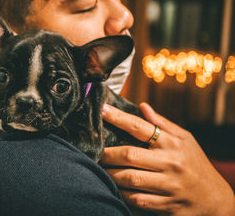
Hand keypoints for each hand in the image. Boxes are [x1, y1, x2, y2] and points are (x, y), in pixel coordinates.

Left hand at [99, 103, 234, 214]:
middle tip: (96, 152)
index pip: (140, 127)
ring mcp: (169, 186)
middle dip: (107, 153)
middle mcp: (171, 163)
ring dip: (110, 174)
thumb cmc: (195, 164)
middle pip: (130, 155)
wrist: (215, 200)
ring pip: (130, 178)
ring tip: (101, 169)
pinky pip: (137, 199)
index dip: (118, 117)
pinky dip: (122, 193)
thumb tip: (142, 106)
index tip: (101, 110)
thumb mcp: (185, 140)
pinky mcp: (166, 205)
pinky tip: (115, 187)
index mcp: (172, 143)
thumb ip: (162, 124)